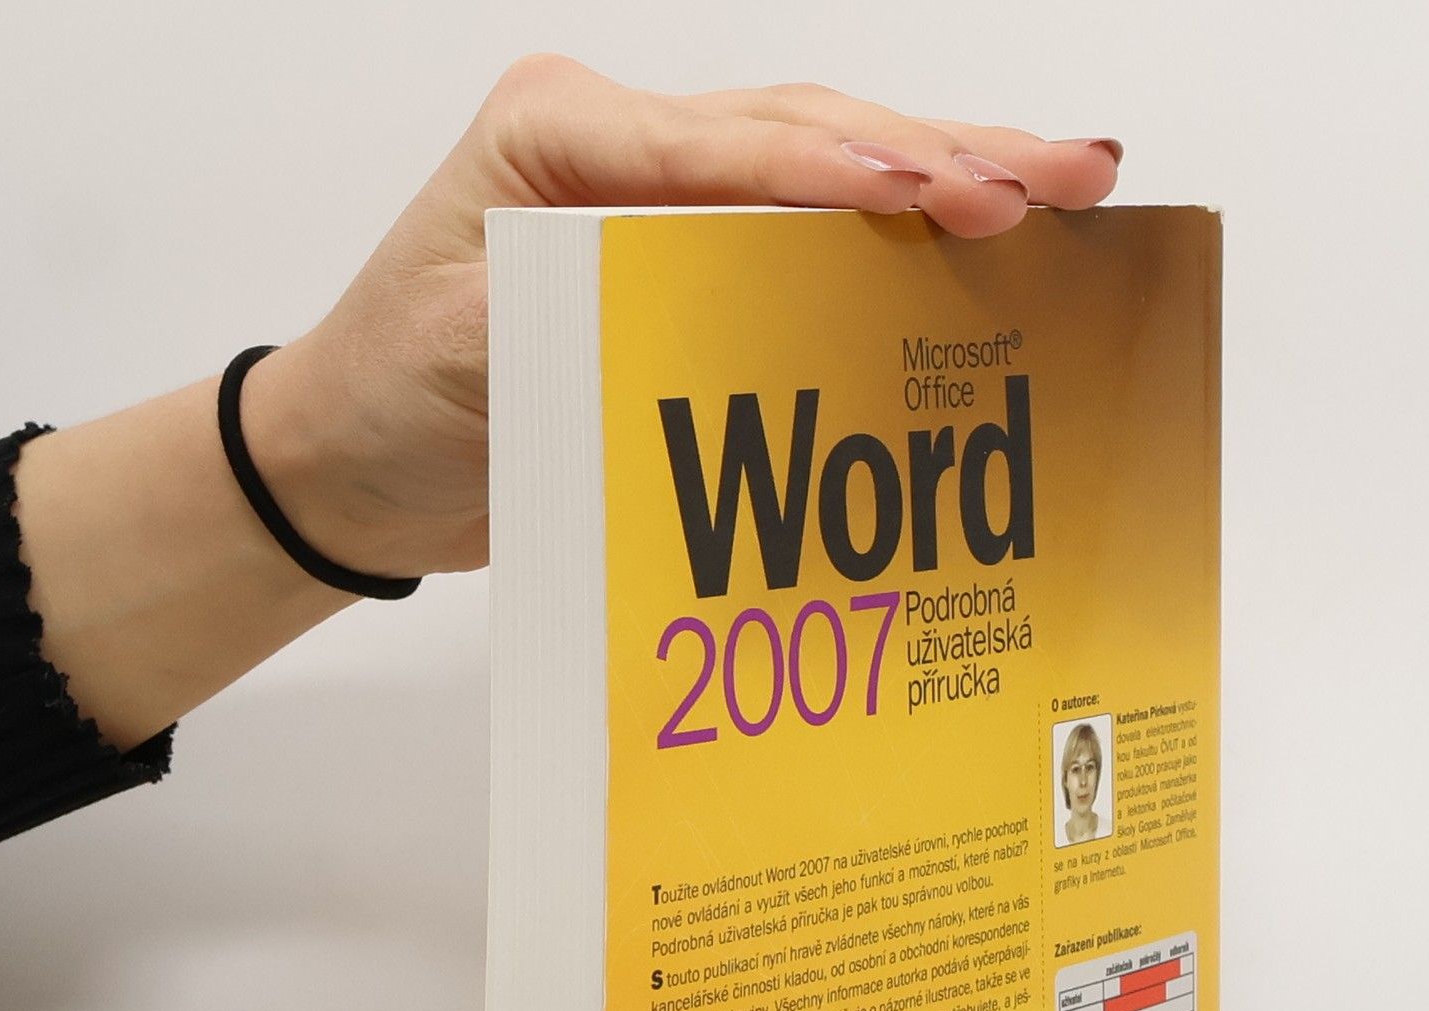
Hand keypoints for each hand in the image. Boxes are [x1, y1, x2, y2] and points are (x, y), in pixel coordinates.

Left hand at [250, 55, 1122, 579]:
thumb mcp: (464, 349)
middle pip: (811, 131)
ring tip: (1068, 187)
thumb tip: (714, 292)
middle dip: (945, 151)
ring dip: (951, 180)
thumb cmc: (389, 393)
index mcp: (564, 134)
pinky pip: (812, 247)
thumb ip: (583, 307)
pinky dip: (902, 253)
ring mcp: (668, 204)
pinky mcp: (694, 270)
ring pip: (832, 173)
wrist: (358, 461)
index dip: (840, 169)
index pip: (729, 141)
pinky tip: (987, 251)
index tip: (942, 193)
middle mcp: (628, 149)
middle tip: (1069, 173)